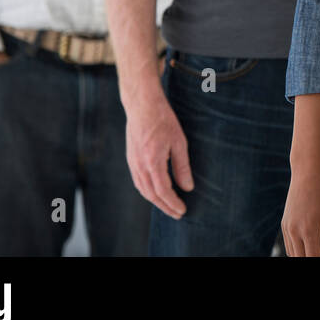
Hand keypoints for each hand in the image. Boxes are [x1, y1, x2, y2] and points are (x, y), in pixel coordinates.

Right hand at [125, 88, 191, 218]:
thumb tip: (188, 187)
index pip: (163, 191)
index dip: (173, 203)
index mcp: (152, 162)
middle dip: (165, 206)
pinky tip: (156, 192)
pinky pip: (138, 181)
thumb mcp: (179, 142)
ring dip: (156, 201)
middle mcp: (140, 166)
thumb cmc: (163, 121)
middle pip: (151, 195)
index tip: (182, 210)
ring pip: (143, 190)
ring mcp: (133, 163)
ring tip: (168, 206)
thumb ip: (182, 167)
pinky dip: (147, 191)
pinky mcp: (131, 159)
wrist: (142, 106)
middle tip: (177, 214)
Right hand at [282, 161, 319, 256]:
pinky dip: (297, 250)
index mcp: (309, 229)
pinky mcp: (284, 224)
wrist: (307, 173)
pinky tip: (308, 245)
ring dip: (304, 256)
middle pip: (301, 259)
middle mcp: (294, 231)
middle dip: (312, 258)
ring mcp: (287, 228)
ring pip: (293, 255)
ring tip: (317, 248)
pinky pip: (289, 245)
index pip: (313, 259)